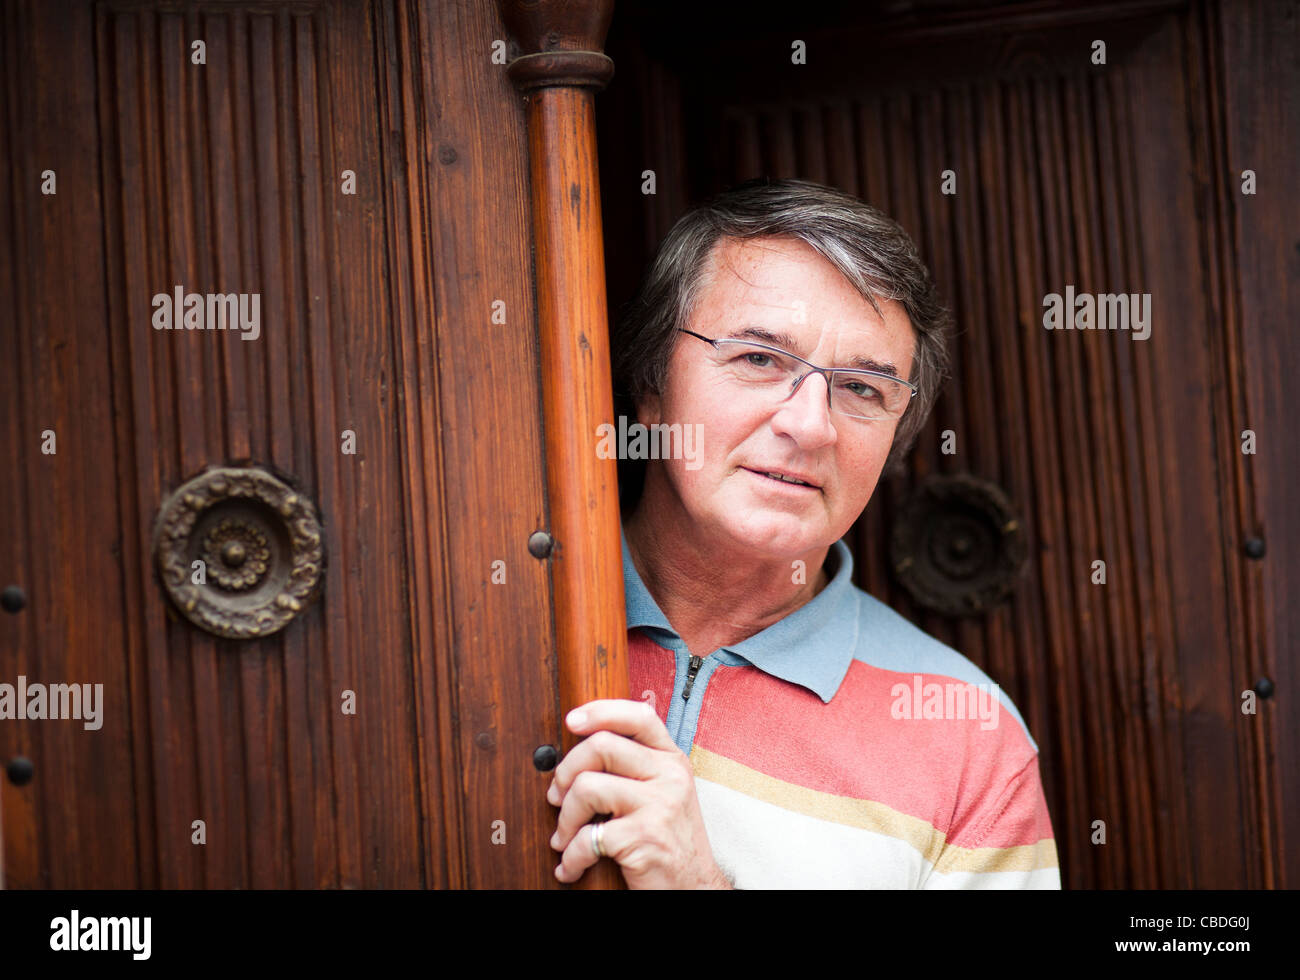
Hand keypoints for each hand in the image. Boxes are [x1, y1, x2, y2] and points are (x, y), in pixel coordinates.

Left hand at [547, 698, 731, 888]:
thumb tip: (580, 750)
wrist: (693, 888)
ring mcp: (659, 805)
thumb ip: (635, 767)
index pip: (639, 715)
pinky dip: (572, 857)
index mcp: (671, 760)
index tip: (572, 721)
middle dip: (566, 770)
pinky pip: (588, 837)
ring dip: (564, 818)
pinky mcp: (645, 837)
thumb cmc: (669, 841)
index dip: (601, 711)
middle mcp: (669, 776)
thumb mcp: (664, 793)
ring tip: (564, 837)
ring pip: (587, 787)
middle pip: (601, 745)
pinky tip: (572, 866)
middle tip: (556, 796)